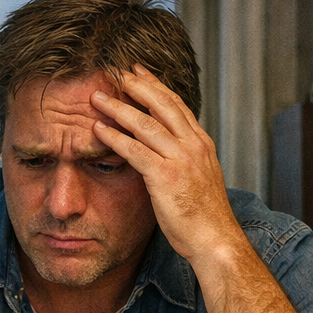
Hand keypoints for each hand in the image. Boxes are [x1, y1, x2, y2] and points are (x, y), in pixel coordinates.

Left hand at [89, 65, 241, 263]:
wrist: (215, 241)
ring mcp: (181, 160)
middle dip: (136, 85)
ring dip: (118, 107)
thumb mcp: (200, 179)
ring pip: (145, 123)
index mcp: (202, 145)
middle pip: (162, 104)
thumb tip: (163, 151)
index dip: (156, 85)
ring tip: (97, 98)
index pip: (177, 105)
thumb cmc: (205, 218)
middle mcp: (193, 146)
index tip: (138, 72)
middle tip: (114, 73)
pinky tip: (98, 130)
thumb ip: (184, 160)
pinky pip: (134, 150)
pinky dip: (114, 137)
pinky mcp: (166, 177)